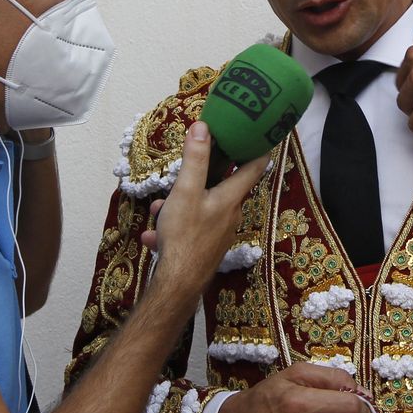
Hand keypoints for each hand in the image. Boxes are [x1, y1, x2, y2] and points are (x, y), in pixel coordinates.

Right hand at [143, 122, 268, 295]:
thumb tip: (203, 127)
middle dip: (199, 177)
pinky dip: (173, 226)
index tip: (255, 132)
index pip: (255, 165)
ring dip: (178, 205)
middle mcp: (231, 214)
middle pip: (221, 186)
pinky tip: (154, 236)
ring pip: (200, 208)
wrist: (178, 285)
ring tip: (159, 212)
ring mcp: (219, 232)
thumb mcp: (186, 191)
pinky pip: (191, 228)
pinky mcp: (207, 247)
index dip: (257, 146)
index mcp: (232, 197)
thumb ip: (195, 159)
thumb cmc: (185, 235)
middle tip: (182, 172)